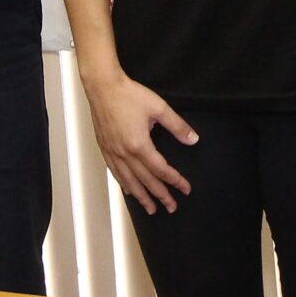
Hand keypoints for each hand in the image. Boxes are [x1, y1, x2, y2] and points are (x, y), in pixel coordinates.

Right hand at [82, 70, 196, 214]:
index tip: (185, 189)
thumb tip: (193, 140)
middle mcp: (124, 154)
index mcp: (139, 145)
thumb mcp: (159, 108)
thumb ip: (177, 126)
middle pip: (146, 181)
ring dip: (141, 197)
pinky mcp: (105, 148)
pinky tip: (129, 190)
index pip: (161, 170)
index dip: (175, 181)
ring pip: (129, 181)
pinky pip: (115, 173)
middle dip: (160, 196)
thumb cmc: (129, 95)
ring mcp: (113, 153)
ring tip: (151, 209)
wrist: (103, 87)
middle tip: (171, 207)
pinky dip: (124, 184)